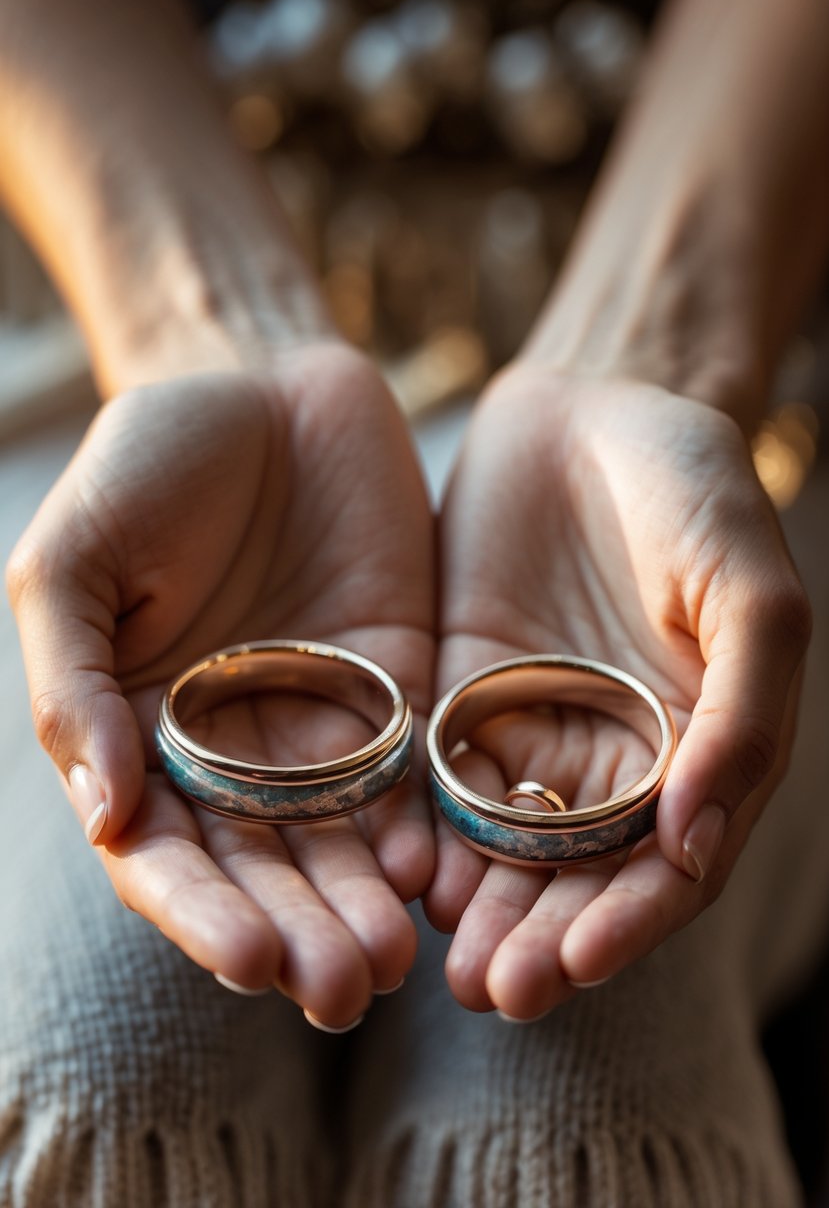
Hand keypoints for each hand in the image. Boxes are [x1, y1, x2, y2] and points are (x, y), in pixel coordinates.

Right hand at [7, 341, 434, 1028]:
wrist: (263, 384)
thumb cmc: (148, 463)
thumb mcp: (74, 560)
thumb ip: (76, 686)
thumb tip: (107, 816)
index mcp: (141, 735)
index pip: (166, 856)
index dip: (201, 915)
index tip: (250, 962)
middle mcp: (232, 752)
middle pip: (264, 871)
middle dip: (300, 934)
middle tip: (347, 989)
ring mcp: (322, 726)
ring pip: (343, 843)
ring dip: (365, 906)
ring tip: (398, 960)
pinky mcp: (400, 688)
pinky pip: (415, 774)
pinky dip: (428, 827)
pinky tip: (445, 871)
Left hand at [429, 365, 809, 1018]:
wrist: (594, 400)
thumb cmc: (694, 486)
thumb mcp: (746, 588)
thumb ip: (742, 715)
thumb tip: (692, 843)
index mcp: (699, 748)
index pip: (669, 866)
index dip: (631, 922)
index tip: (579, 964)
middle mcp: (618, 758)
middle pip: (580, 877)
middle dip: (544, 940)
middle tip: (497, 991)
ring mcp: (534, 728)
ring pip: (507, 846)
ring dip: (482, 910)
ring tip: (449, 966)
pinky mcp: (461, 693)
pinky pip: (440, 777)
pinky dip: (428, 830)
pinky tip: (406, 871)